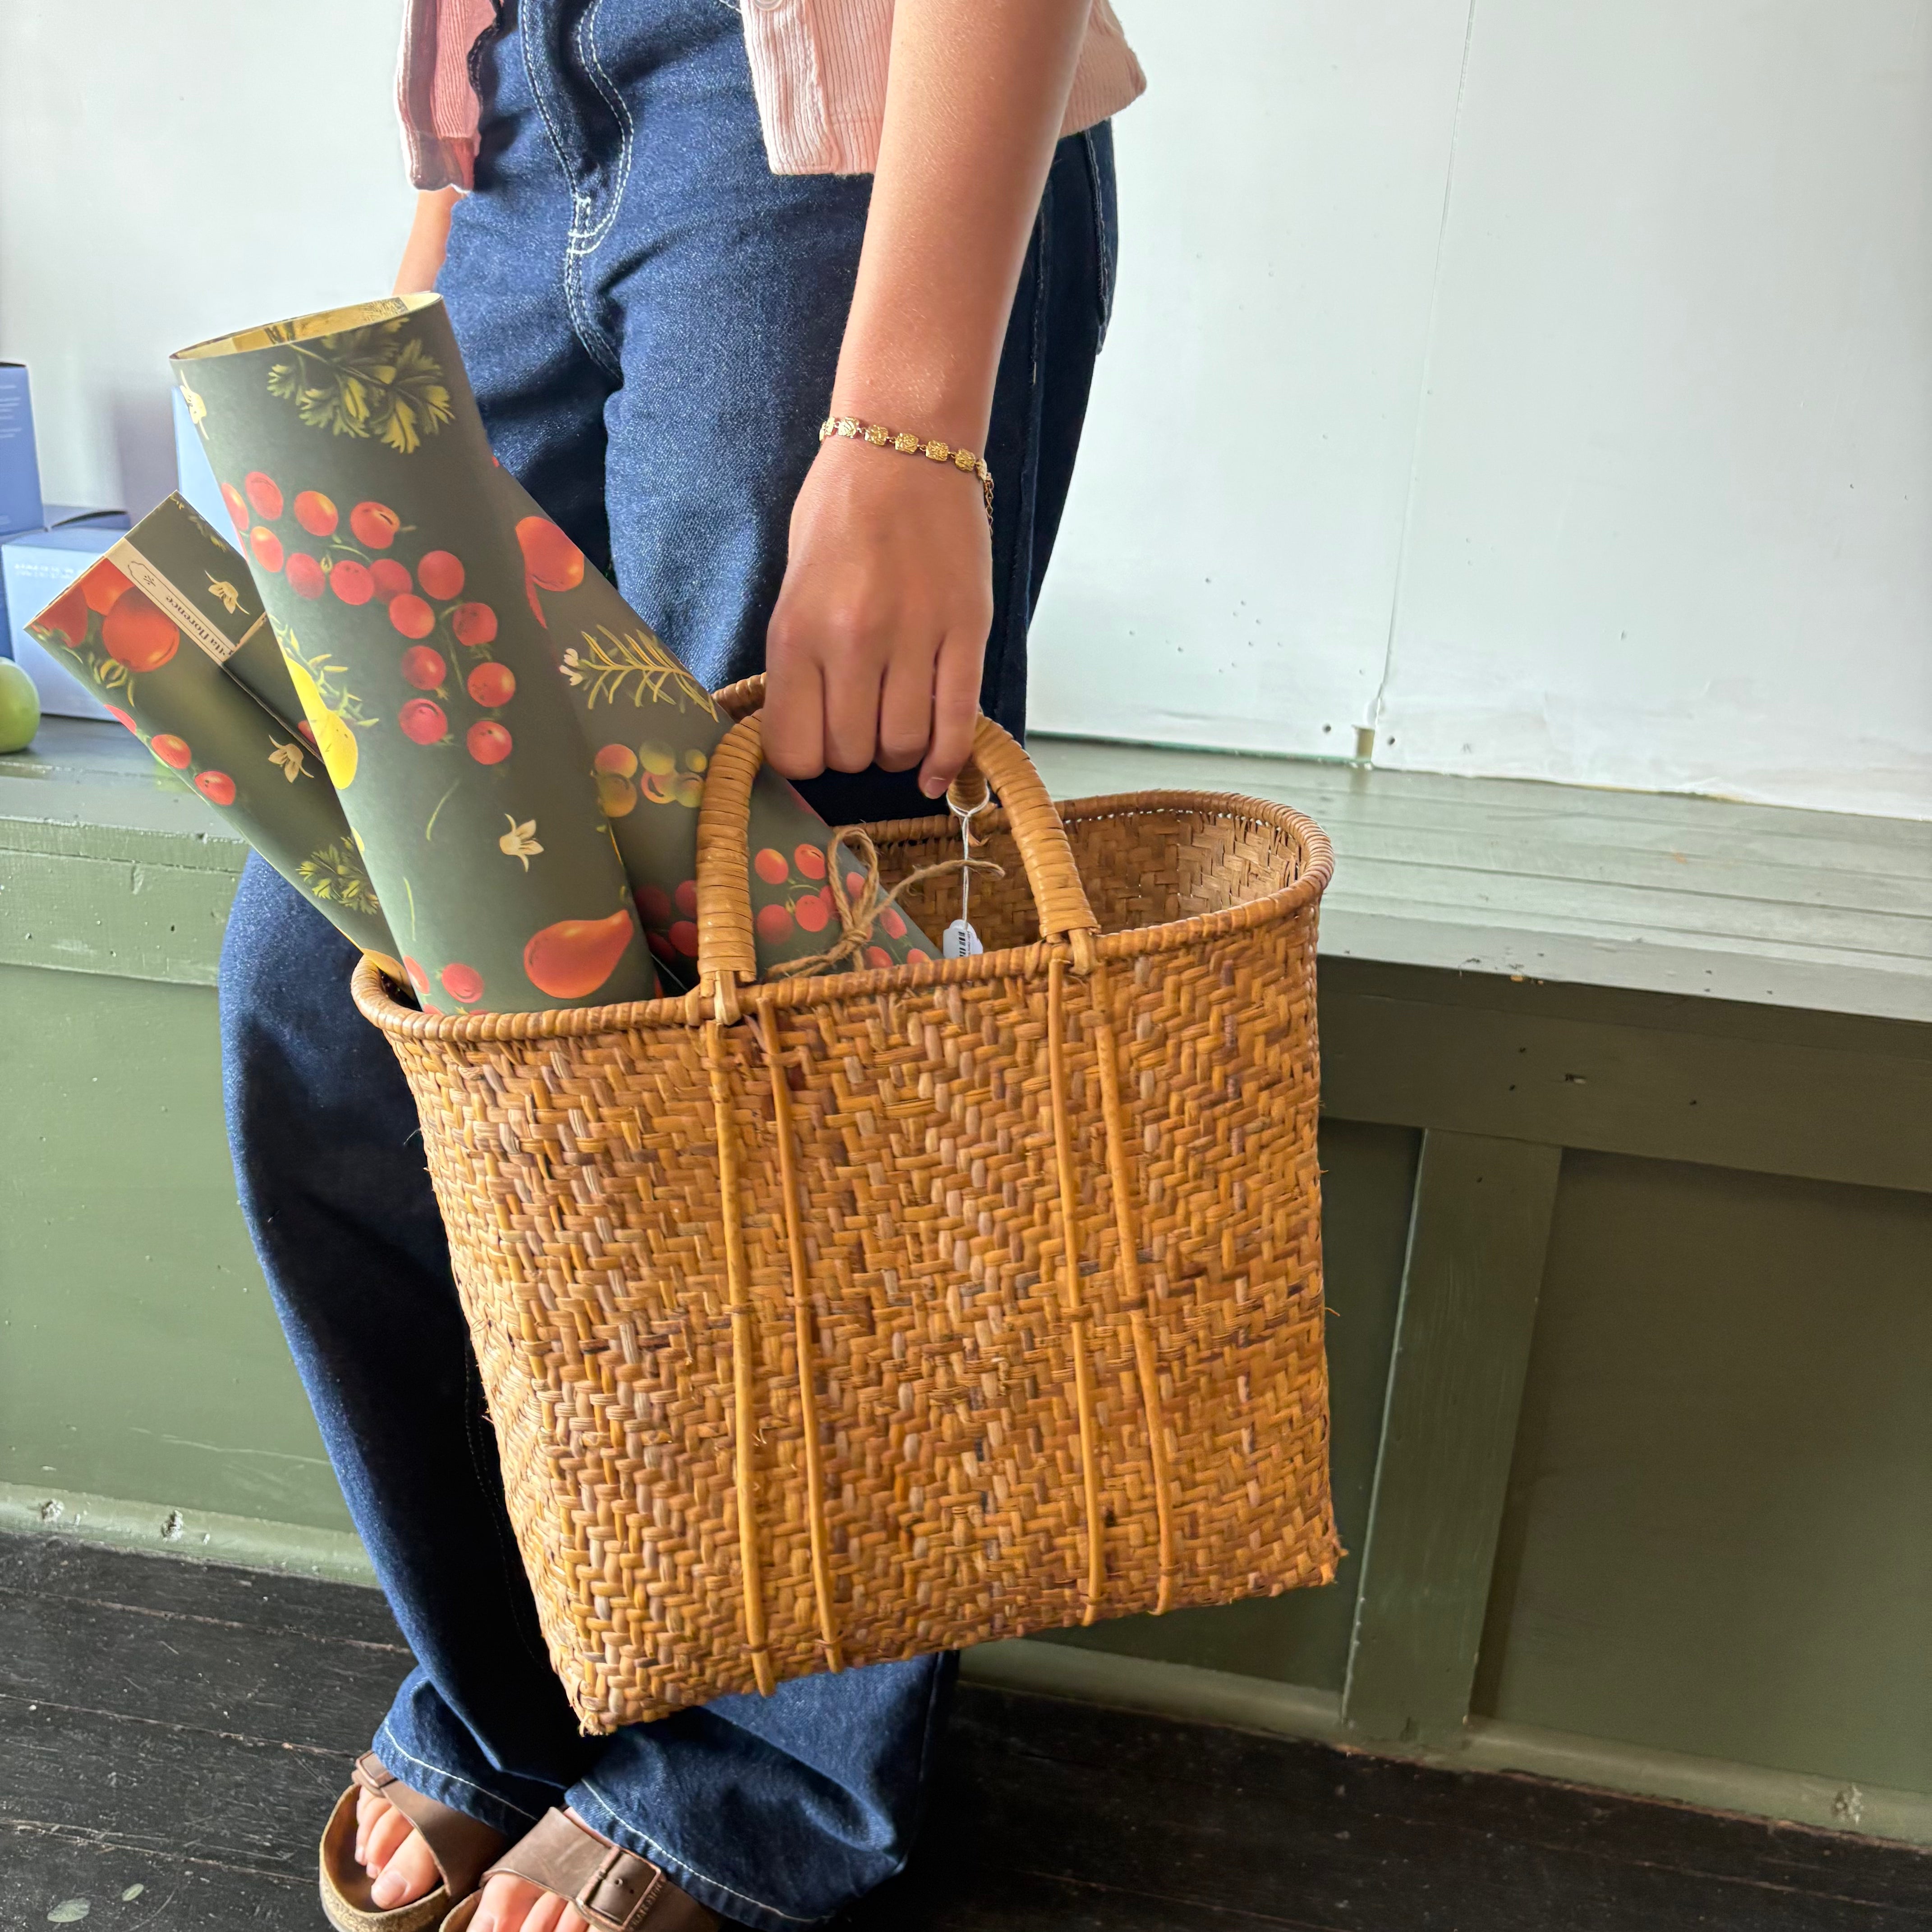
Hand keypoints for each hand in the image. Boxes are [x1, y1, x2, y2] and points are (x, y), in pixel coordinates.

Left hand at [764, 433, 992, 796]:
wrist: (903, 449)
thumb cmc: (840, 515)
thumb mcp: (793, 589)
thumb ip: (799, 662)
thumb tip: (809, 734)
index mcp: (797, 631)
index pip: (793, 750)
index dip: (804, 760)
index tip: (814, 743)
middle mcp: (852, 640)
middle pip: (852, 755)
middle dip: (853, 754)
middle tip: (859, 724)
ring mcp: (914, 637)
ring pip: (904, 745)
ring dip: (898, 750)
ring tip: (895, 723)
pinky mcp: (966, 631)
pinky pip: (957, 722)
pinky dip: (947, 760)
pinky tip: (935, 773)